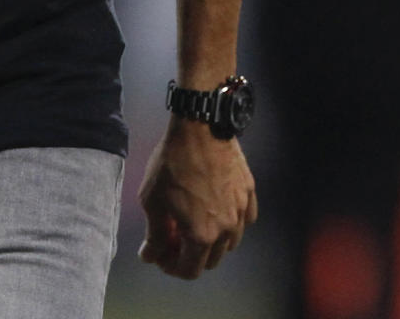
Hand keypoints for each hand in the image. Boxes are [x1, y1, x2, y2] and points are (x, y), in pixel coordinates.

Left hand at [137, 120, 257, 279]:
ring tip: (194, 222)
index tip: (161, 255)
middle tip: (173, 237)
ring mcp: (242, 211)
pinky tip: (215, 208)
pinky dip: (230, 222)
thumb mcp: (152, 200)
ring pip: (229, 243)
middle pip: (211, 260)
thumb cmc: (171, 163)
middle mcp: (227, 230)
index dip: (172, 267)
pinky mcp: (249, 193)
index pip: (190, 270)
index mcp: (202, 236)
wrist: (200, 128)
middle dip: (190, 255)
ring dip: (211, 241)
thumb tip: (150, 257)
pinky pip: (244, 220)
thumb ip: (154, 235)